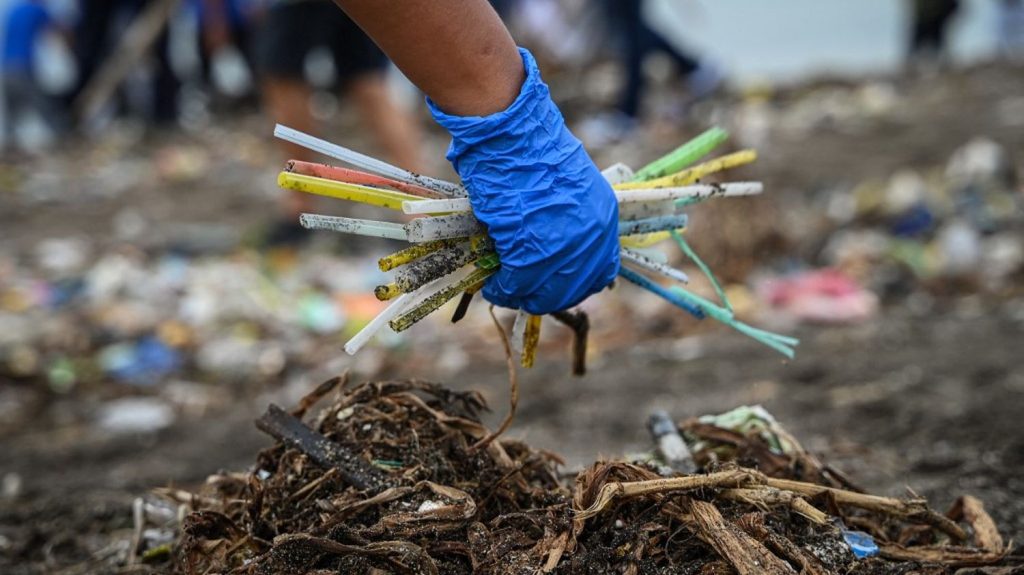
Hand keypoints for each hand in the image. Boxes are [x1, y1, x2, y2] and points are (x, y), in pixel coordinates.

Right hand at [429, 49, 619, 314]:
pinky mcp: (533, 251)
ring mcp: (564, 246)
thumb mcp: (567, 186)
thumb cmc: (531, 148)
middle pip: (572, 288)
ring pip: (544, 291)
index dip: (574, 285)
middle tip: (521, 293)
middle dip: (544, 295)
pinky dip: (503, 288)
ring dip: (520, 294)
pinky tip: (493, 285)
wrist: (513, 132)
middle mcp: (591, 237)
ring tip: (502, 289)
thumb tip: (549, 246)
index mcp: (603, 218)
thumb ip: (568, 218)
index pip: (600, 272)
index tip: (551, 285)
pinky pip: (518, 283)